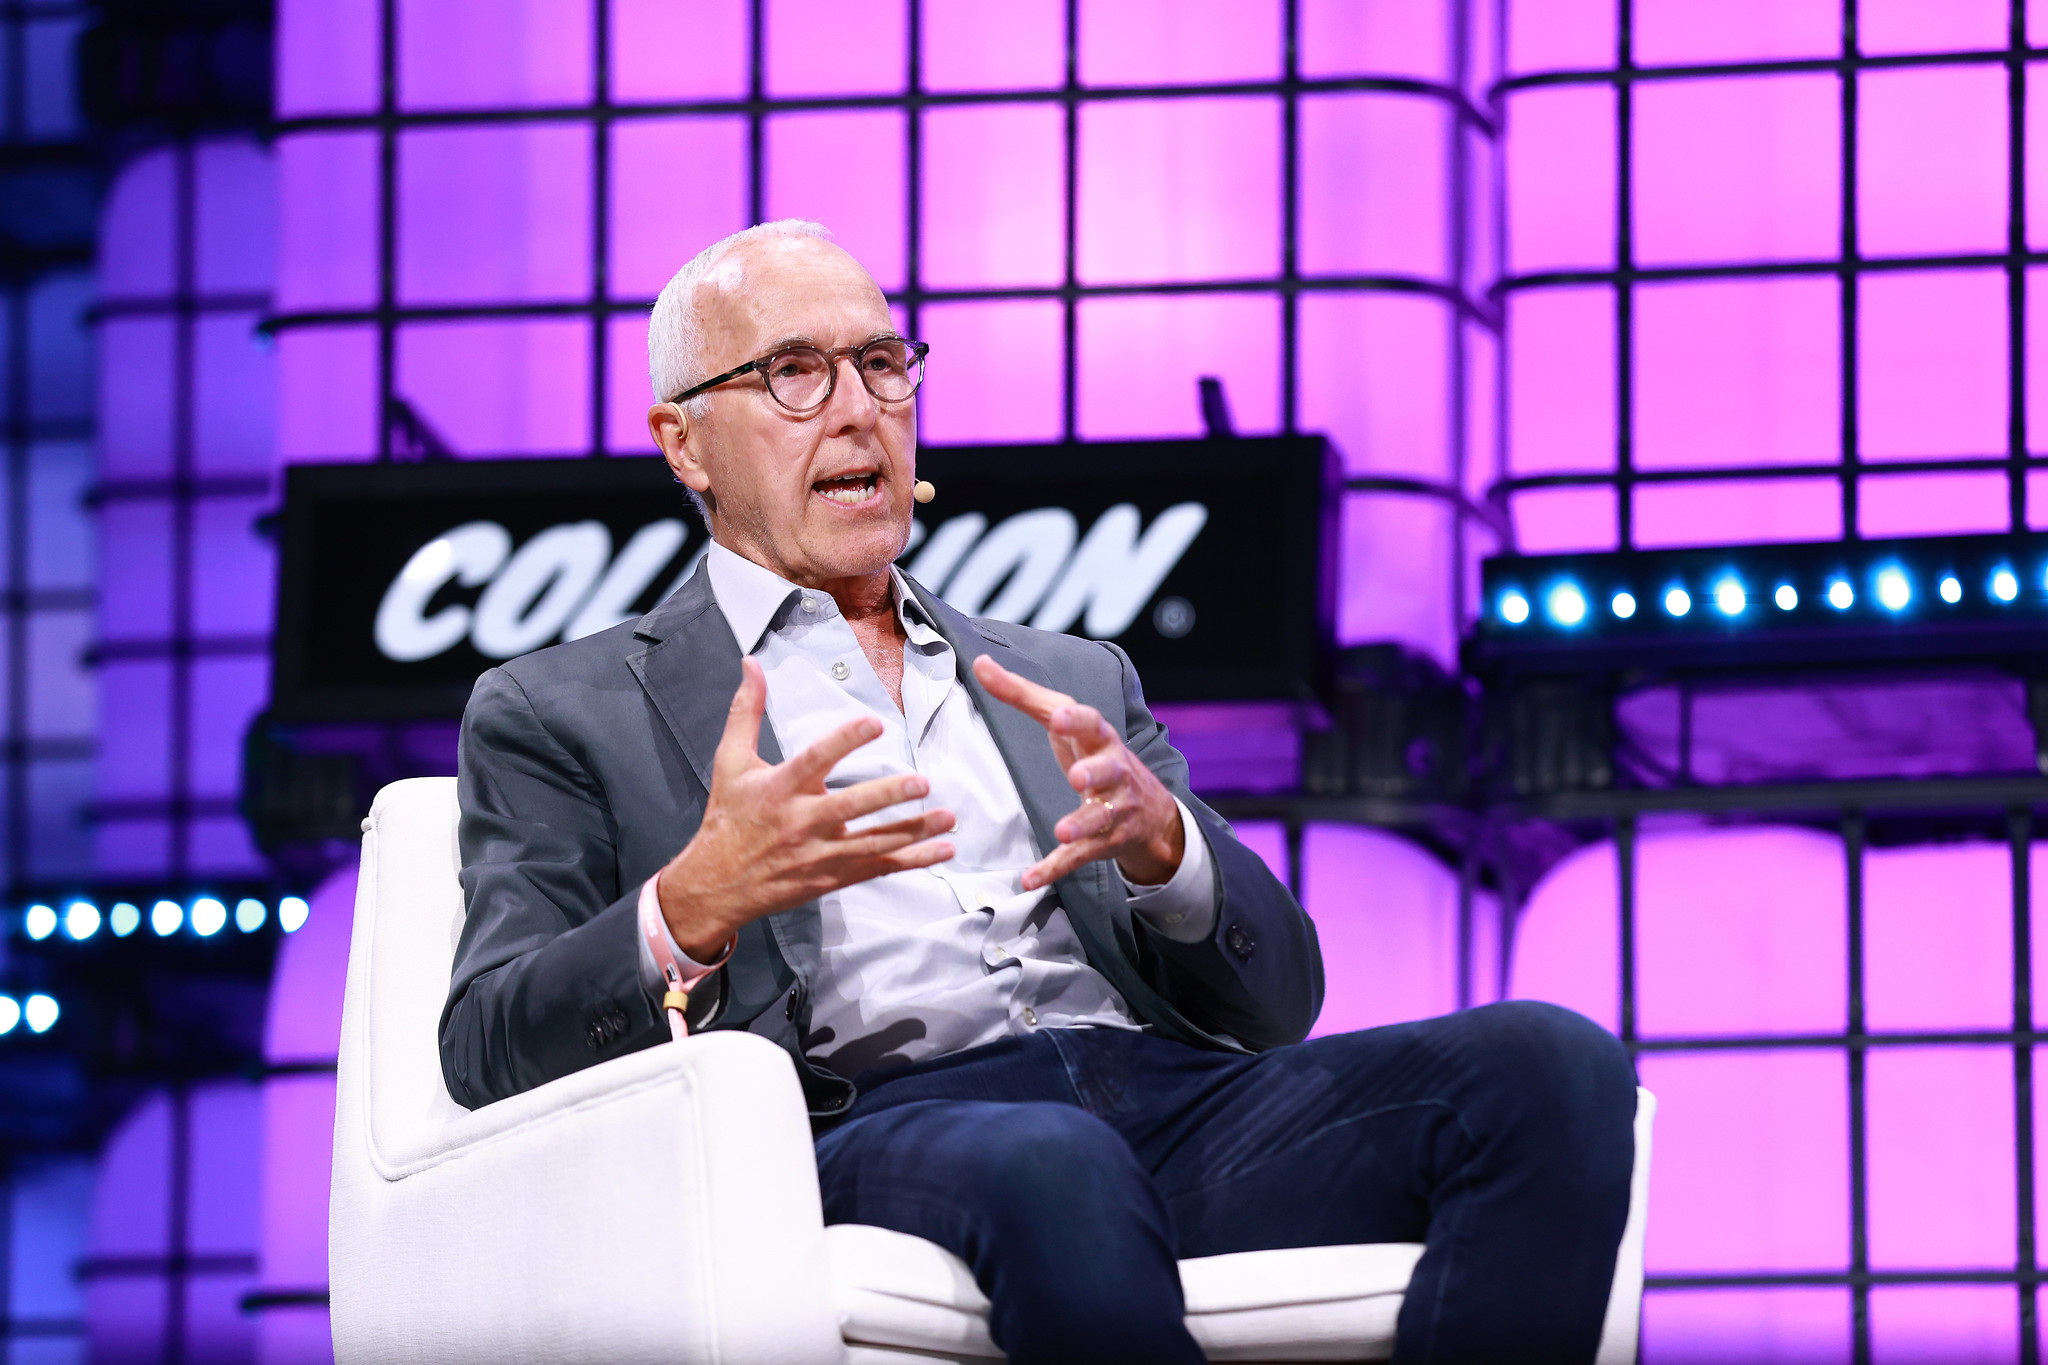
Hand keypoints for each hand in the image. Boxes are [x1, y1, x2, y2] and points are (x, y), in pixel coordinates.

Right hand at [656, 657, 955, 957]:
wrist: (718, 884)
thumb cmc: (728, 818)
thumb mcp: (730, 762)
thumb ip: (746, 712)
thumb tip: (752, 664)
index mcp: (779, 789)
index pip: (814, 760)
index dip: (844, 741)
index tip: (874, 723)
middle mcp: (802, 822)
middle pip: (850, 808)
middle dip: (888, 795)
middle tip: (922, 782)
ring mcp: (821, 853)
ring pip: (874, 842)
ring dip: (914, 830)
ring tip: (948, 817)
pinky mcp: (834, 876)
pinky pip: (879, 867)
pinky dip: (914, 860)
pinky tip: (943, 848)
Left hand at [972, 654, 1183, 892]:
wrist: (1148, 810)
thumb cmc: (1093, 752)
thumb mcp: (1065, 722)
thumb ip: (1022, 694)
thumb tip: (982, 663)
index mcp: (1100, 738)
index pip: (1093, 724)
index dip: (1078, 722)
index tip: (1062, 718)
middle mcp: (1113, 773)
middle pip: (1110, 771)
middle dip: (1096, 773)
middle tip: (1079, 777)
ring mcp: (1113, 810)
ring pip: (1100, 818)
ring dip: (1082, 824)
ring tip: (1062, 830)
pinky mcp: (1103, 843)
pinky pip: (1080, 857)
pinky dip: (1056, 868)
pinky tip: (1031, 879)